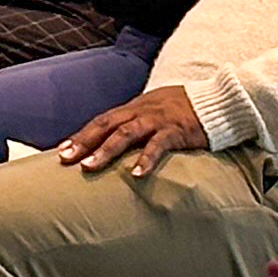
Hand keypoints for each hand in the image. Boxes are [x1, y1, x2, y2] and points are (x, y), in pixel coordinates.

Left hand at [59, 86, 208, 178]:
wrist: (215, 101)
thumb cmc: (182, 110)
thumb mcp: (154, 112)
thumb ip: (136, 124)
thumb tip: (115, 141)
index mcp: (134, 108)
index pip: (102, 120)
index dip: (82, 134)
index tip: (62, 150)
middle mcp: (141, 111)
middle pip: (107, 124)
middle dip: (84, 141)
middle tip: (65, 158)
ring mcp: (157, 120)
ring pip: (126, 133)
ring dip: (106, 150)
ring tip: (90, 166)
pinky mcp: (176, 131)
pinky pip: (159, 145)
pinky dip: (146, 159)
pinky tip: (136, 175)